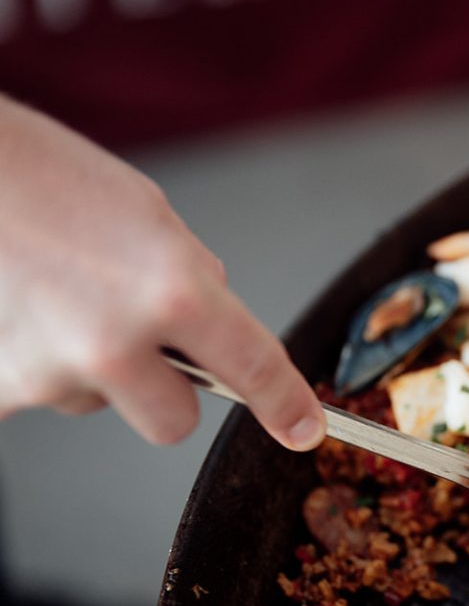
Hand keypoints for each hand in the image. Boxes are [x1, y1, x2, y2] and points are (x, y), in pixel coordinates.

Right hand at [0, 98, 325, 449]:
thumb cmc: (46, 175)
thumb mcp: (149, 214)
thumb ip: (191, 276)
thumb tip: (213, 322)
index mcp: (174, 292)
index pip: (252, 367)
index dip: (285, 404)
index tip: (301, 429)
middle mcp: (117, 344)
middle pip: (173, 422)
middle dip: (167, 389)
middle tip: (138, 336)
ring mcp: (54, 374)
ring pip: (100, 404)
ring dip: (94, 370)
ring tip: (60, 296)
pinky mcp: (0, 387)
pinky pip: (40, 395)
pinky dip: (37, 363)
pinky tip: (25, 312)